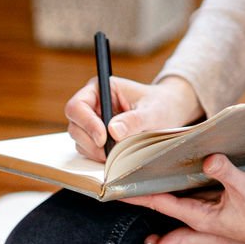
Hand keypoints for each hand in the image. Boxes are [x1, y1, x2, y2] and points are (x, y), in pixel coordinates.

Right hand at [65, 73, 201, 160]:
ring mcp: (93, 121)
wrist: (169, 112)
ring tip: (119, 151)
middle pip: (75, 125)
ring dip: (95, 151)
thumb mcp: (152, 111)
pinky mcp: (97, 136)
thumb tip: (113, 131)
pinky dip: (99, 155)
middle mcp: (93, 103)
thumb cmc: (161, 104)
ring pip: (80, 140)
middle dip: (91, 142)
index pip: (78, 106)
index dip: (86, 123)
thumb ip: (134, 120)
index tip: (103, 138)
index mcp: (101, 88)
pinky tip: (116, 154)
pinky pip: (89, 149)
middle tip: (111, 151)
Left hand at [124, 154, 244, 243]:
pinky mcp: (218, 207)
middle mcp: (198, 216)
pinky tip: (178, 168)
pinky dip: (180, 182)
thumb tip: (208, 157)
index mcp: (199, 215)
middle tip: (120, 173)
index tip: (114, 188)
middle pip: (163, 201)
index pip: (159, 202)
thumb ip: (226, 172)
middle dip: (142, 189)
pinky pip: (192, 194)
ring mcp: (207, 212)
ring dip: (160, 185)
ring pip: (177, 197)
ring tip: (141, 169)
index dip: (136, 195)